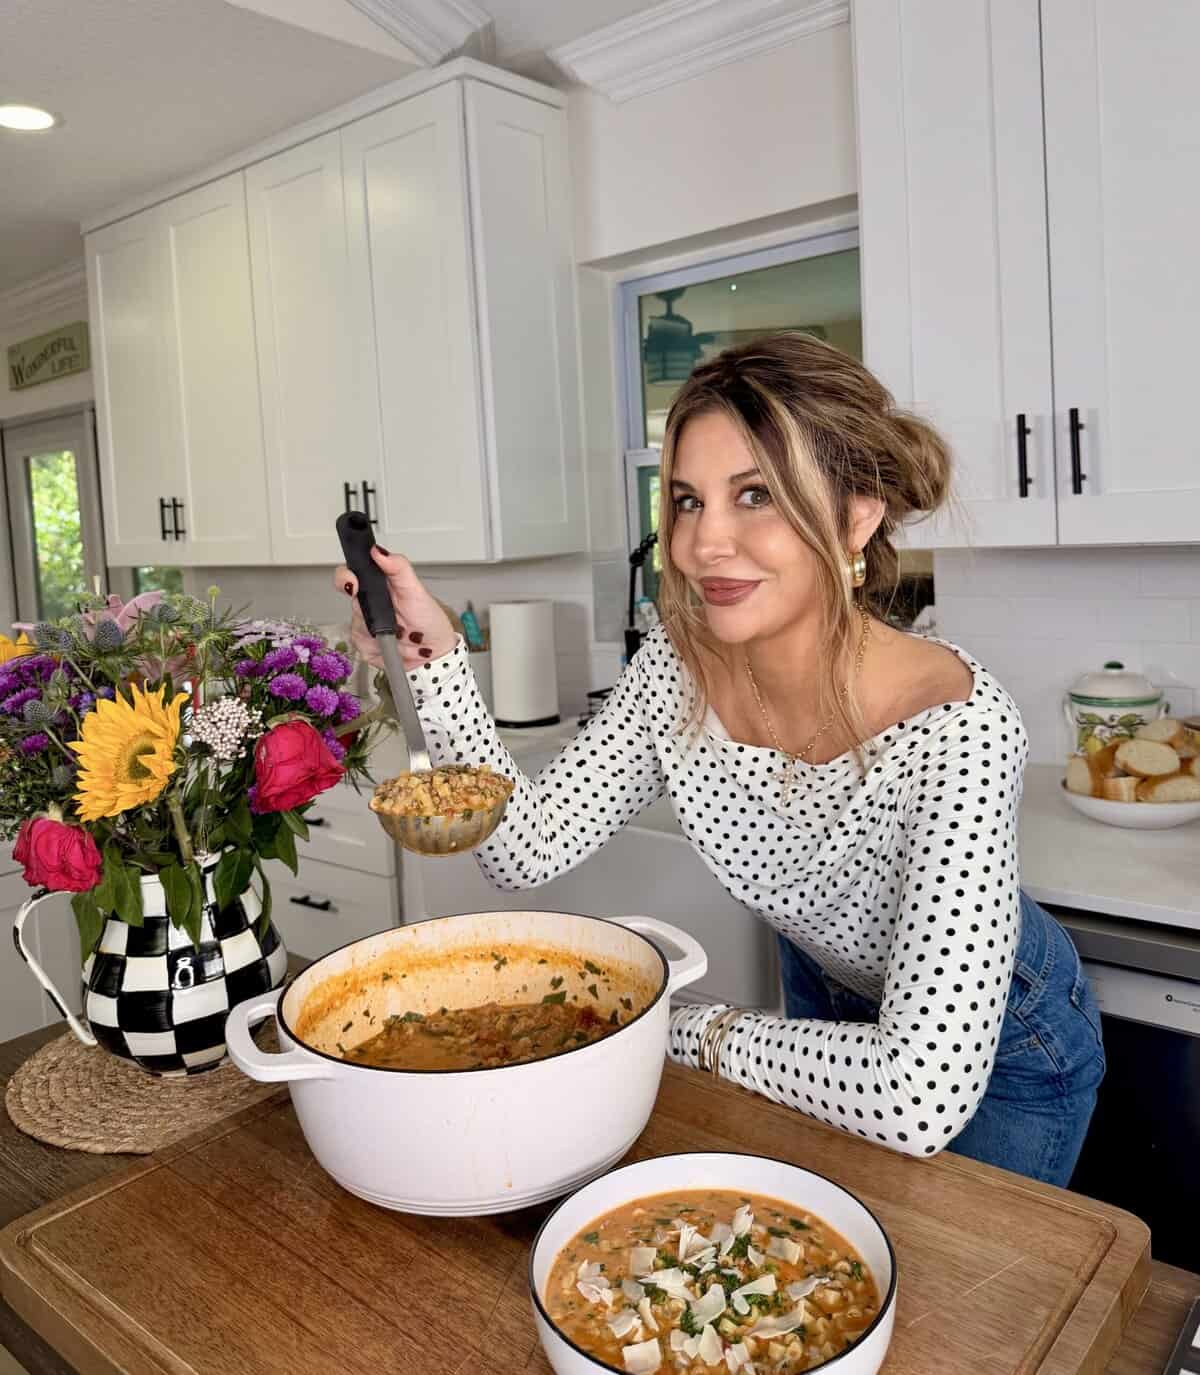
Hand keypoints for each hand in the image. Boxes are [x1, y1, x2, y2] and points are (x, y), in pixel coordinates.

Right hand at [333, 548, 456, 670]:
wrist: (434, 650)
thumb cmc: (428, 619)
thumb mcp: (416, 589)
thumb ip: (398, 567)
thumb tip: (378, 551)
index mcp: (377, 584)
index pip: (350, 573)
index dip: (345, 576)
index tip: (353, 582)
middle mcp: (367, 602)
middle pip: (347, 601)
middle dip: (361, 606)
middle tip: (378, 613)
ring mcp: (363, 623)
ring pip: (354, 622)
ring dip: (373, 628)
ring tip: (396, 631)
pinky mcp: (364, 644)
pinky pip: (360, 643)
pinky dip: (375, 644)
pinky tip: (389, 643)